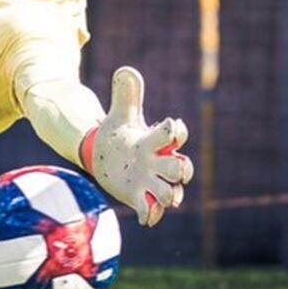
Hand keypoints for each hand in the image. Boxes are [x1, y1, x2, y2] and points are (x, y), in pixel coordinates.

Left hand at [79, 66, 192, 226]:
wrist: (105, 155)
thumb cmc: (119, 133)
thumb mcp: (121, 114)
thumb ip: (126, 94)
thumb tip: (126, 71)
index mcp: (155, 140)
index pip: (174, 136)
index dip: (176, 132)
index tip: (173, 125)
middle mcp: (158, 162)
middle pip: (181, 168)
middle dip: (182, 170)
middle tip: (177, 169)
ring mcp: (150, 181)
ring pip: (170, 192)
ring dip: (169, 195)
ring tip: (164, 198)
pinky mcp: (138, 196)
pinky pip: (151, 209)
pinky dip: (151, 214)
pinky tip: (147, 217)